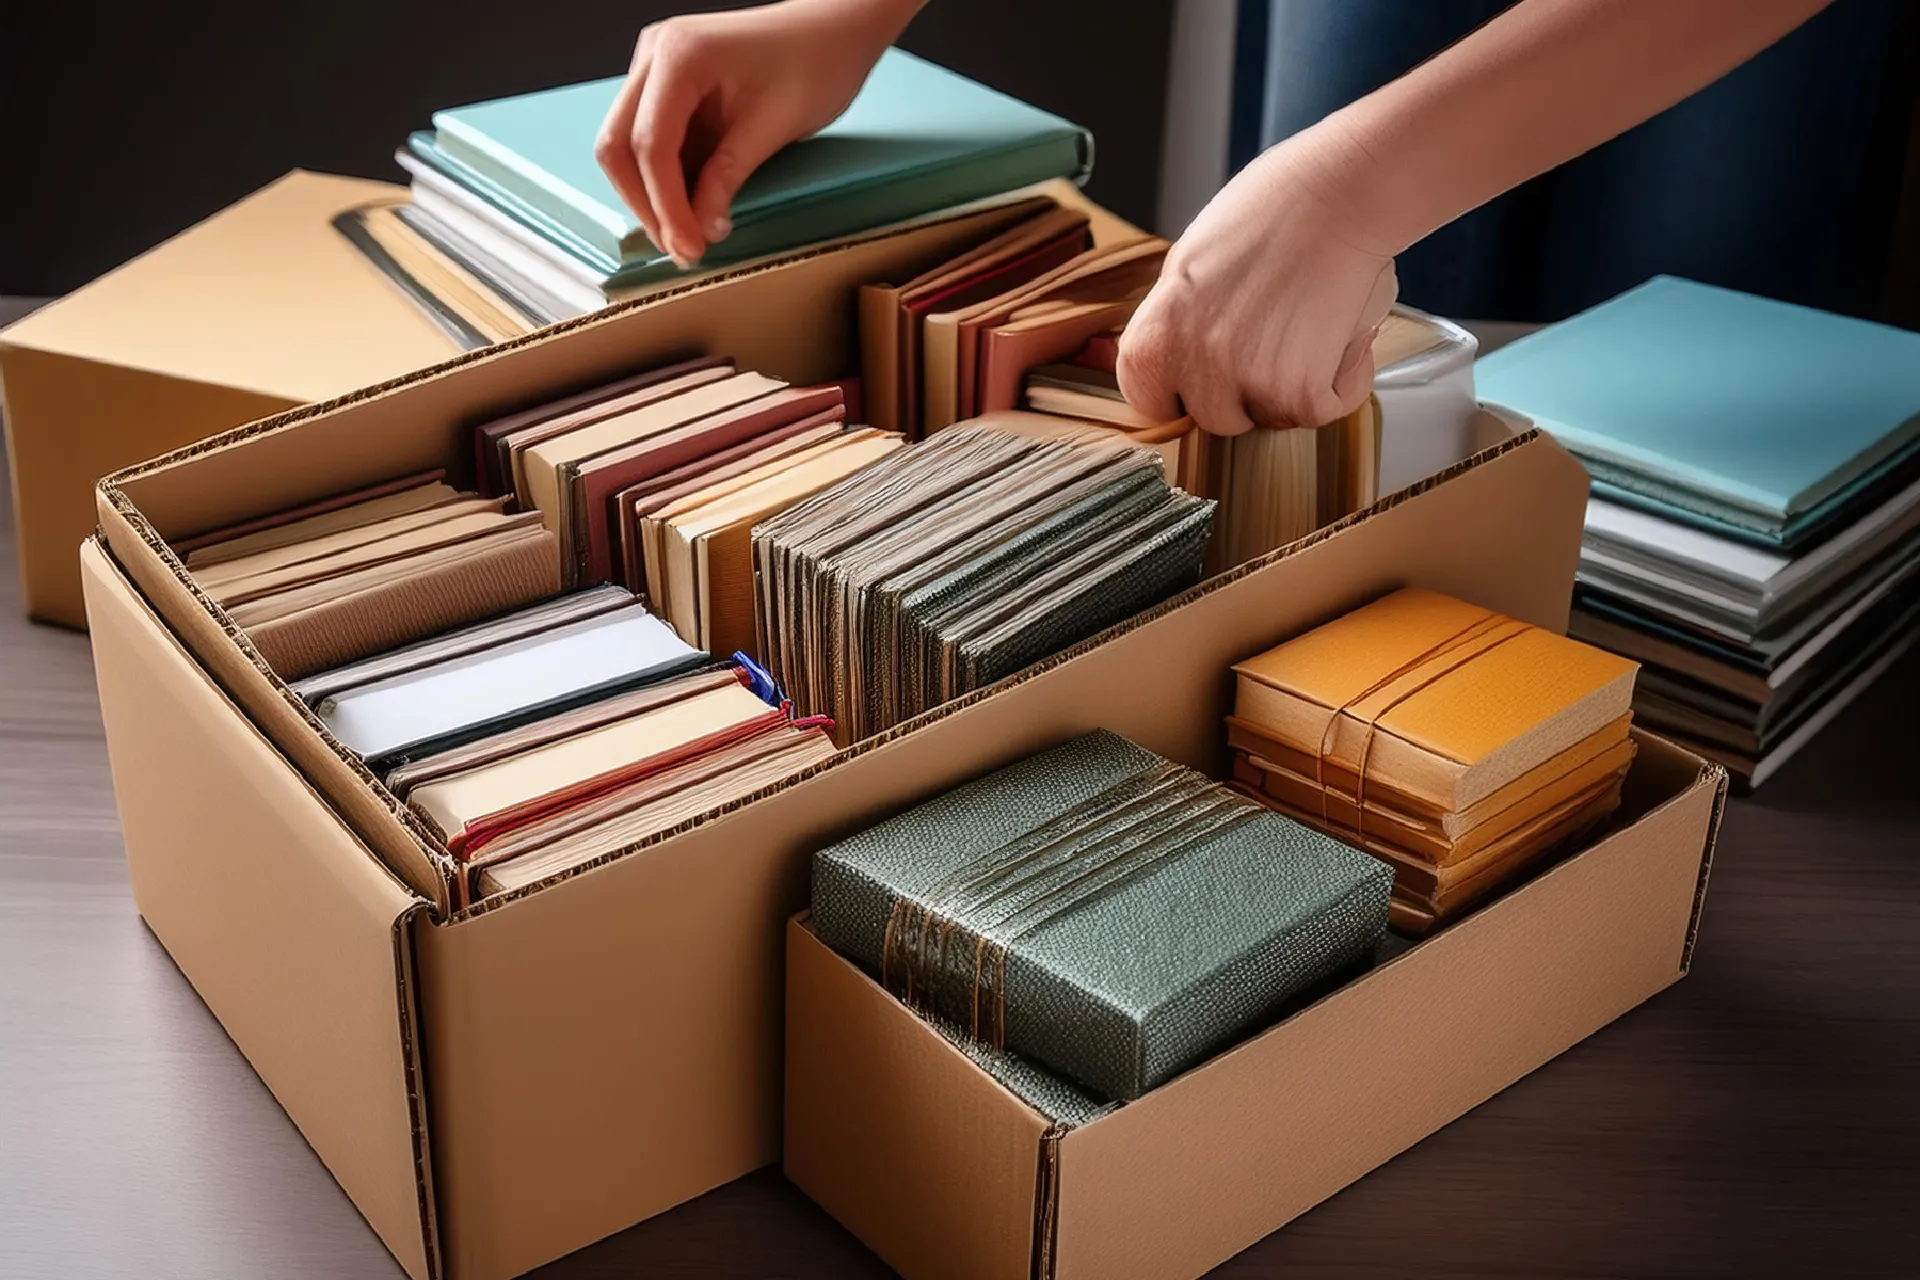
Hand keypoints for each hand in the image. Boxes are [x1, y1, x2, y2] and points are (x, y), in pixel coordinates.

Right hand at [595, 0, 920, 266]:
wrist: (834, 29)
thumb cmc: (816, 63)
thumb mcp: (776, 126)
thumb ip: (730, 175)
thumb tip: (701, 229)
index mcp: (679, 55)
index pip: (650, 145)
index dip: (665, 205)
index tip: (689, 248)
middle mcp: (654, 56)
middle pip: (619, 146)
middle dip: (647, 205)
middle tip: (683, 250)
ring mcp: (655, 68)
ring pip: (628, 147)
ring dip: (652, 196)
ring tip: (689, 237)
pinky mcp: (667, 86)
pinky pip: (651, 140)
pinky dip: (666, 179)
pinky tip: (691, 209)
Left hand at [1117, 128, 1398, 434]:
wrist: (1336, 193)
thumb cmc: (1268, 213)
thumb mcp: (1187, 268)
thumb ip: (1177, 326)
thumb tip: (1179, 363)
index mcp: (1151, 343)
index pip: (1152, 403)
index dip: (1185, 390)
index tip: (1208, 372)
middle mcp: (1191, 370)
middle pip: (1217, 418)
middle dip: (1246, 391)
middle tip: (1274, 335)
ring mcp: (1246, 385)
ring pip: (1272, 417)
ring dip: (1295, 387)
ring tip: (1308, 323)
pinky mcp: (1301, 393)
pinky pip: (1322, 411)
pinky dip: (1342, 380)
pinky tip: (1341, 329)